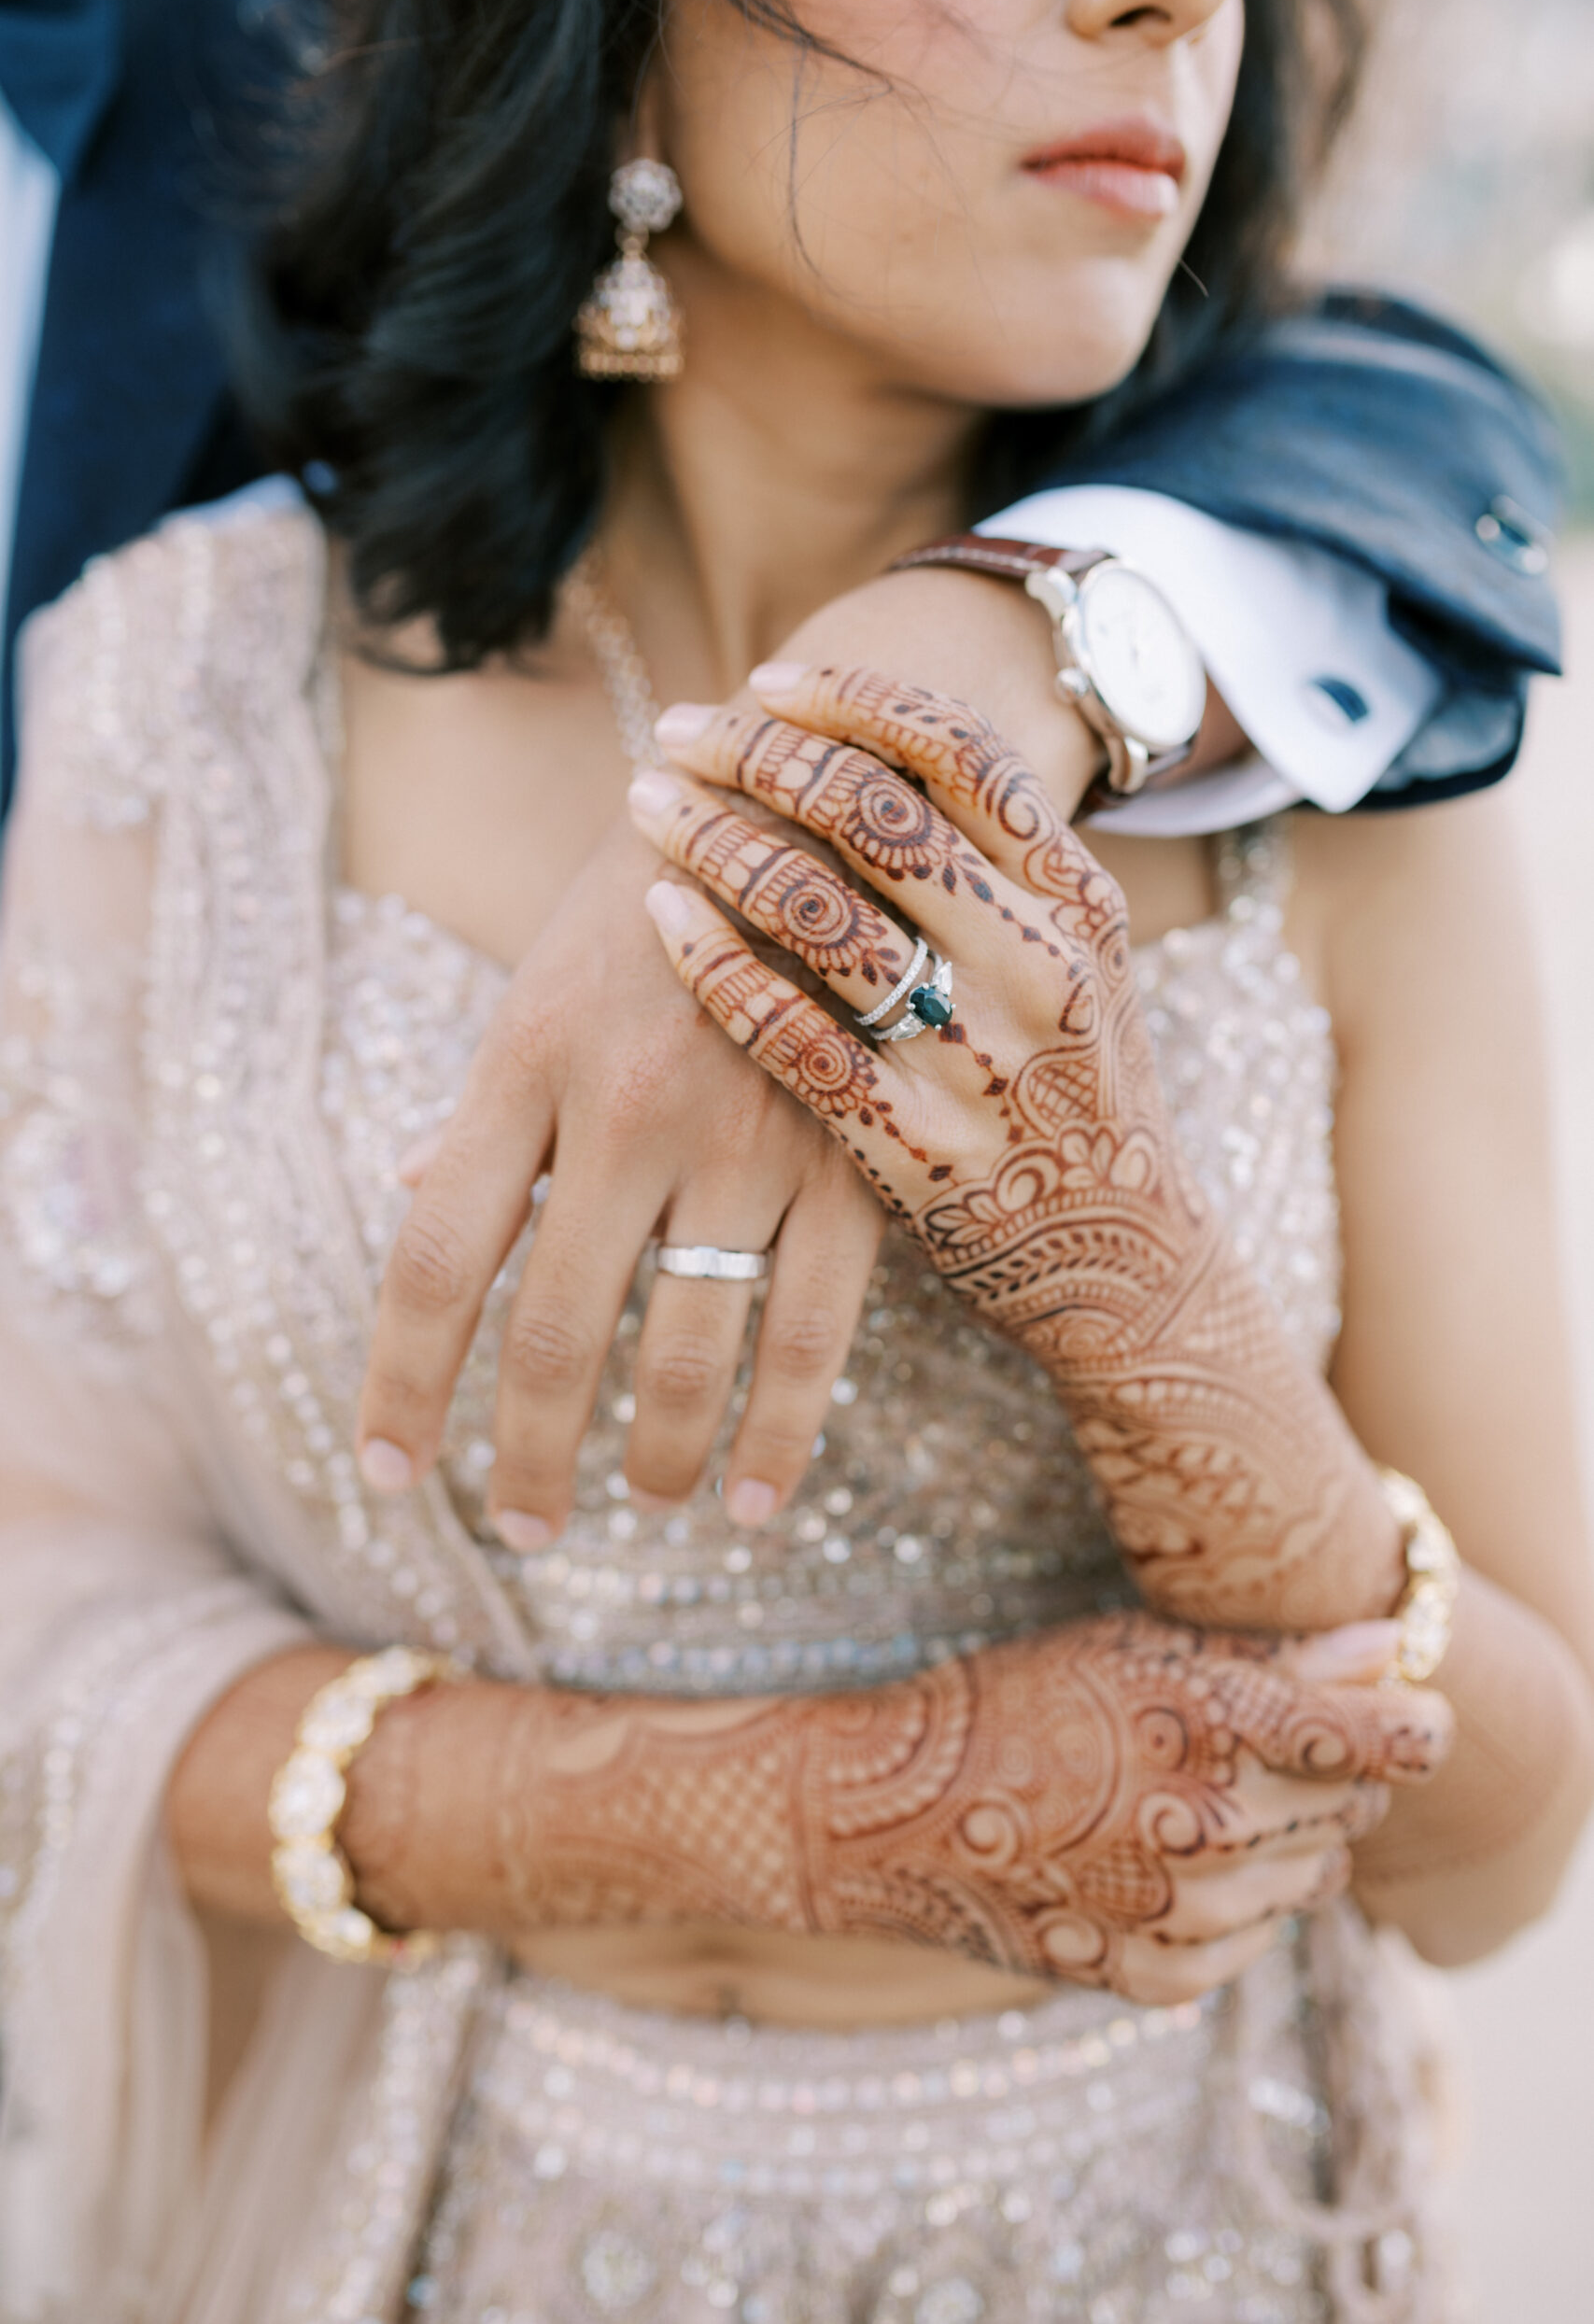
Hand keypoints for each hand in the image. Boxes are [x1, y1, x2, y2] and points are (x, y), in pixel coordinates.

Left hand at [356, 813, 881, 1539]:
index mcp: (528, 1058)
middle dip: (527, 1456)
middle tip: (519, 1529)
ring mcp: (748, 1136)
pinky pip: (813, 1332)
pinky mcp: (855, 1158)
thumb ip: (486, 1105)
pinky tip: (756, 1503)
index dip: (402, 1384)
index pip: (437, 1259)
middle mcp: (625, 1106)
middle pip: (550, 1331)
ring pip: (684, 1349)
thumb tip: (405, 1198)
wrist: (839, 795)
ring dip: (651, 1458)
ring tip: (634, 1505)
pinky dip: (783, 1436)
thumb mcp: (549, 980)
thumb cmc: (665, 896)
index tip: (389, 1472)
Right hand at [478, 1611, 1449, 2004]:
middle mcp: (1217, 1833)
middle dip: (1328, 1770)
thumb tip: (1389, 1648)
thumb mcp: (1136, 1648)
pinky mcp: (1156, 1983)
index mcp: (1219, 1730)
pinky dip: (1229, 1906)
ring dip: (1279, 1839)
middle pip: (1357, 1809)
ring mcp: (1189, 1921)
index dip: (1403, 1721)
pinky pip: (1248, 1946)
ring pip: (1309, 1882)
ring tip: (1186, 1796)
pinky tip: (1155, 1859)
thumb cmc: (1009, 1699)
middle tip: (1248, 1737)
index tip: (1383, 1708)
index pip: (1396, 1744)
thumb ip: (1275, 1658)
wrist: (887, 1815)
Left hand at [632, 662, 1405, 1631]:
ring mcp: (977, 1061)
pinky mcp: (917, 1152)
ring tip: (651, 809)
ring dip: (717, 842)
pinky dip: (715, 964)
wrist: (1127, 1267)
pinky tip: (660, 919)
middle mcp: (1037, 967)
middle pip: (878, 816)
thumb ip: (990, 870)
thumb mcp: (1069, 964)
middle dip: (761, 758)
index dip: (853, 701)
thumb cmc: (1068, 1094)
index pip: (962, 756)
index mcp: (1079, 901)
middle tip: (679, 738)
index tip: (766, 683)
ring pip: (823, 913)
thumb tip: (859, 751)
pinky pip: (792, 1038)